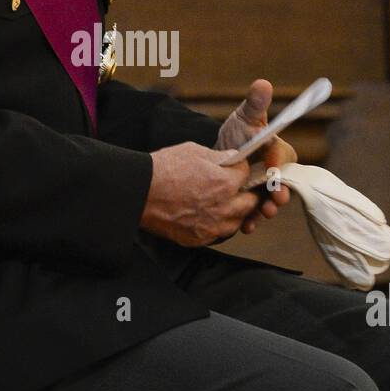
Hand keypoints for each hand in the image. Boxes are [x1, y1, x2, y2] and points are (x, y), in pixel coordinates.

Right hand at [139, 143, 262, 247]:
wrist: (139, 193)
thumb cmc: (163, 169)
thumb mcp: (193, 151)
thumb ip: (218, 156)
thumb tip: (231, 158)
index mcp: (225, 183)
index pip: (247, 175)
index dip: (240, 169)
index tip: (234, 169)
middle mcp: (223, 208)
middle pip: (250, 202)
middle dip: (245, 192)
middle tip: (236, 188)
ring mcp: (212, 226)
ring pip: (237, 222)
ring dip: (234, 212)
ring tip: (223, 204)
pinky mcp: (198, 239)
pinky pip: (218, 235)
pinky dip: (217, 226)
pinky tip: (208, 216)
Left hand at [214, 78, 296, 234]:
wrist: (218, 156)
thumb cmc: (239, 132)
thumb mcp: (245, 117)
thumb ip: (255, 104)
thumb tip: (263, 84)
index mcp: (279, 150)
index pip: (284, 156)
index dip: (279, 162)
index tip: (271, 167)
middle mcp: (277, 173)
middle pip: (284, 184)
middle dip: (281, 193)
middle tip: (276, 199)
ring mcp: (266, 190)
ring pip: (271, 201)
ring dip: (268, 210)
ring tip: (261, 215)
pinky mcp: (253, 203)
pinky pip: (256, 213)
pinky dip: (251, 221)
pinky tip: (246, 227)